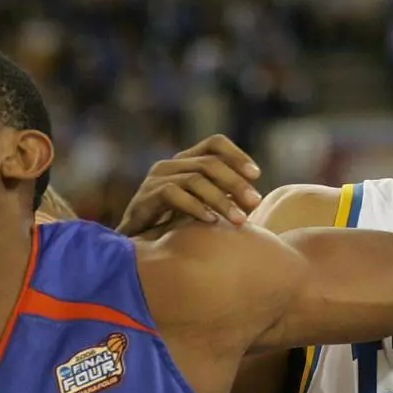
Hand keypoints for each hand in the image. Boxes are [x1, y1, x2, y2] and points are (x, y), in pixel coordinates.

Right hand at [116, 134, 262, 233]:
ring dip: (221, 200)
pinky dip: (195, 208)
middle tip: (255, 203)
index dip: (237, 155)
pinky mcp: (145, 196)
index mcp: (185, 161)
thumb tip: (256, 199)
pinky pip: (174, 194)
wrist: (135, 249)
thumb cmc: (173, 229)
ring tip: (239, 220)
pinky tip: (211, 222)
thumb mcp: (201, 208)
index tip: (256, 175)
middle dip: (235, 183)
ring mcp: (156, 179)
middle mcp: (170, 165)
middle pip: (209, 163)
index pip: (214, 144)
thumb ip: (223, 199)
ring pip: (195, 179)